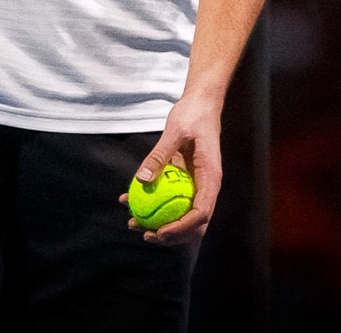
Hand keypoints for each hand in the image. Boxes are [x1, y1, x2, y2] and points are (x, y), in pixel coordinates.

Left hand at [119, 90, 222, 245]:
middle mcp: (206, 186)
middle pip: (194, 222)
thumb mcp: (175, 131)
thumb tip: (141, 180)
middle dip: (171, 235)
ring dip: (161, 224)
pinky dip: (153, 204)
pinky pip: (170, 198)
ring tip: (135, 224)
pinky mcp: (185, 180)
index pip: (201, 213)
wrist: (202, 104)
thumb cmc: (192, 115)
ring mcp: (197, 185)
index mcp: (210, 177)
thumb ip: (159, 155)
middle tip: (146, 235)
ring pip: (182, 214)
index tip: (160, 232)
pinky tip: (129, 202)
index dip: (181, 228)